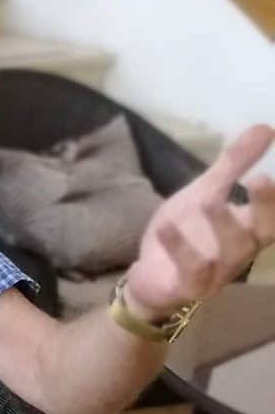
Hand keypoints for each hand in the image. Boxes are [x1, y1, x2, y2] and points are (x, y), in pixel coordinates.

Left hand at [126, 125, 274, 319]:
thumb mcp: (205, 192)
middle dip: (265, 207)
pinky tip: (165, 226)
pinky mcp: (188, 286)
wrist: (151, 276)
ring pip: (229, 254)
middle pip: (261, 233)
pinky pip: (189, 271)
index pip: (273, 213)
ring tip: (210, 200)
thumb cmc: (188, 233)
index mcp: (249, 228)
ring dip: (222, 226)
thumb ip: (233, 165)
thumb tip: (266, 127)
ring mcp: (216, 271)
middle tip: (263, 178)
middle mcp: (240, 252)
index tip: (273, 173)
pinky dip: (180, 249)